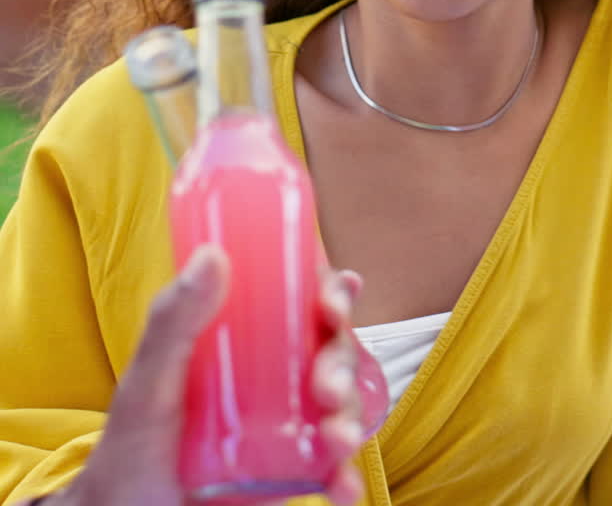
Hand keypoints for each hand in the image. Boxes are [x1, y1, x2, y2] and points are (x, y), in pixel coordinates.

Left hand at [50, 246, 364, 505]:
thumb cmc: (132, 444)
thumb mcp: (148, 381)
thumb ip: (173, 322)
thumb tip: (213, 255)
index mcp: (245, 336)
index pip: (300, 298)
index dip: (331, 293)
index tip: (336, 300)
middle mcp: (273, 373)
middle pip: (330, 348)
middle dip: (342, 360)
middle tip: (329, 386)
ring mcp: (286, 423)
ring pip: (341, 403)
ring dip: (352, 414)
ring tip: (339, 438)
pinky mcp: (291, 472)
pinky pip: (332, 468)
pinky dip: (347, 475)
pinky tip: (342, 486)